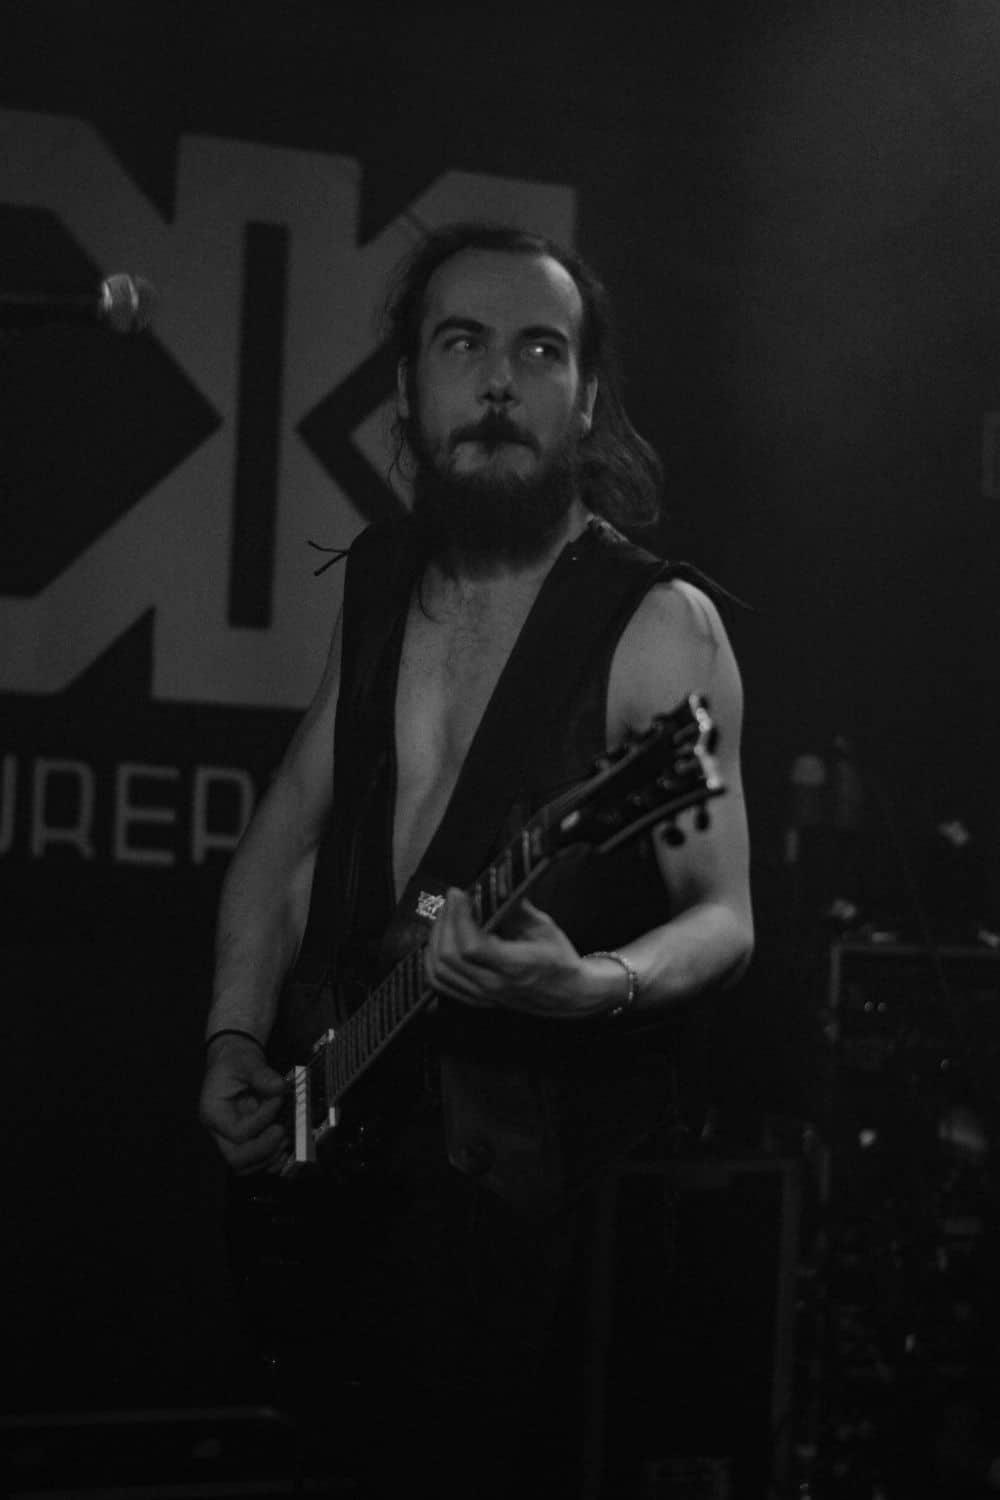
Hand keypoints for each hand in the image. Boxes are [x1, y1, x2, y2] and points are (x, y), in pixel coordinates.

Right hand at [198, 1035, 287, 1173]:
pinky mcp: (245, 1142)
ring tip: (287, 1138)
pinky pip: (256, 1163)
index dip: (261, 1121)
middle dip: (264, 1149)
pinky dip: (272, 1160)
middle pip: (236, 1159)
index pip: (237, 1132)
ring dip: (270, 1157)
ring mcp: (231, 1140)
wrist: (235, 1062)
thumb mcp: (246, 1060)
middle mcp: (219, 1132)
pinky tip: (286, 1147)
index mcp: (213, 1112)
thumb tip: (279, 1087)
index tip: (278, 1101)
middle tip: (283, 1132)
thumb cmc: (236, 1061)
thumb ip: (261, 1073)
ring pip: (246, 1166)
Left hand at [423, 889, 613, 1019]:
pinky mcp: (477, 999)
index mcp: (514, 967)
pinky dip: (432, 962)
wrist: (570, 994)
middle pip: (449, 956)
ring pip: (439, 971)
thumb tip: (496, 883)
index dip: (459, 916)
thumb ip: (516, 907)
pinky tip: (438, 944)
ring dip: (435, 940)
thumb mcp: (544, 927)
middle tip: (452, 902)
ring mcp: (483, 996)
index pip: (472, 946)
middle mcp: (495, 984)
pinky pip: (441, 984)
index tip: (459, 894)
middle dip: (444, 922)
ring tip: (445, 918)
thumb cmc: (559, 961)